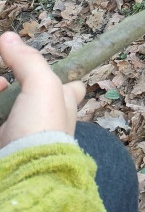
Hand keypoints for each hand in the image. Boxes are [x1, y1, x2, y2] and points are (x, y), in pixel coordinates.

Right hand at [0, 31, 83, 147]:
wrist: (26, 174)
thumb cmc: (43, 127)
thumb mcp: (42, 84)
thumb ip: (27, 59)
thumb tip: (7, 37)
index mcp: (64, 105)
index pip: (70, 86)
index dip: (57, 76)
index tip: (33, 69)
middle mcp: (47, 120)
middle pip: (28, 96)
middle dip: (7, 85)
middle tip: (1, 84)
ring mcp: (24, 136)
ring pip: (10, 111)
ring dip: (1, 96)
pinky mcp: (6, 148)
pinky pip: (2, 129)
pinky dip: (0, 116)